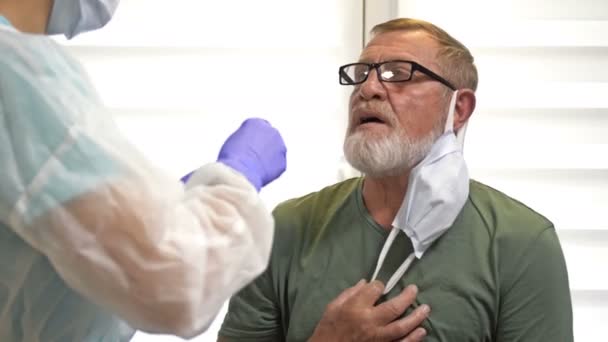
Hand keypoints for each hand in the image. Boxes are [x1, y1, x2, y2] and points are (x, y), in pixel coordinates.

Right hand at [217, 118, 285, 190]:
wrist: (240, 172)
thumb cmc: (232, 158)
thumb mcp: (233, 141)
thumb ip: (245, 138)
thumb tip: (249, 145)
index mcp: (256, 123)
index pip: (258, 127)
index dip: (253, 137)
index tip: (249, 145)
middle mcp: (271, 131)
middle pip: (269, 137)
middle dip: (264, 145)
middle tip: (253, 158)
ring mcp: (280, 146)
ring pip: (275, 151)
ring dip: (269, 157)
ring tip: (254, 167)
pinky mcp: (282, 162)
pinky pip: (276, 165)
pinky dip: (270, 170)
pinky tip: (259, 174)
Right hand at [309, 280, 429, 341]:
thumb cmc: (328, 328)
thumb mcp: (332, 307)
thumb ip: (349, 293)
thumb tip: (366, 283)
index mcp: (355, 308)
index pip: (374, 290)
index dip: (380, 285)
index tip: (382, 285)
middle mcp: (369, 322)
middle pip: (393, 308)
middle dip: (407, 297)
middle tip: (414, 290)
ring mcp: (377, 338)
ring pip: (401, 327)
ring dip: (416, 318)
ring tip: (426, 309)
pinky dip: (412, 339)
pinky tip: (421, 331)